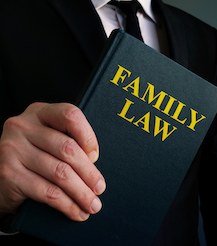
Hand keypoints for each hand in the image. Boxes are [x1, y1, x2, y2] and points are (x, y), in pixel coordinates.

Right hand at [0, 103, 105, 221]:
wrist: (1, 175)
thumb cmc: (34, 154)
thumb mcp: (47, 139)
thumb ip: (67, 141)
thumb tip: (94, 164)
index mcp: (39, 113)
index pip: (70, 115)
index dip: (88, 136)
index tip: (96, 156)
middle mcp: (23, 126)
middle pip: (67, 148)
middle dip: (89, 173)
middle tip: (100, 188)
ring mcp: (13, 149)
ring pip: (60, 173)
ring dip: (81, 193)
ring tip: (93, 204)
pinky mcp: (9, 174)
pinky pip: (47, 192)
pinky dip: (67, 204)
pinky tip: (77, 211)